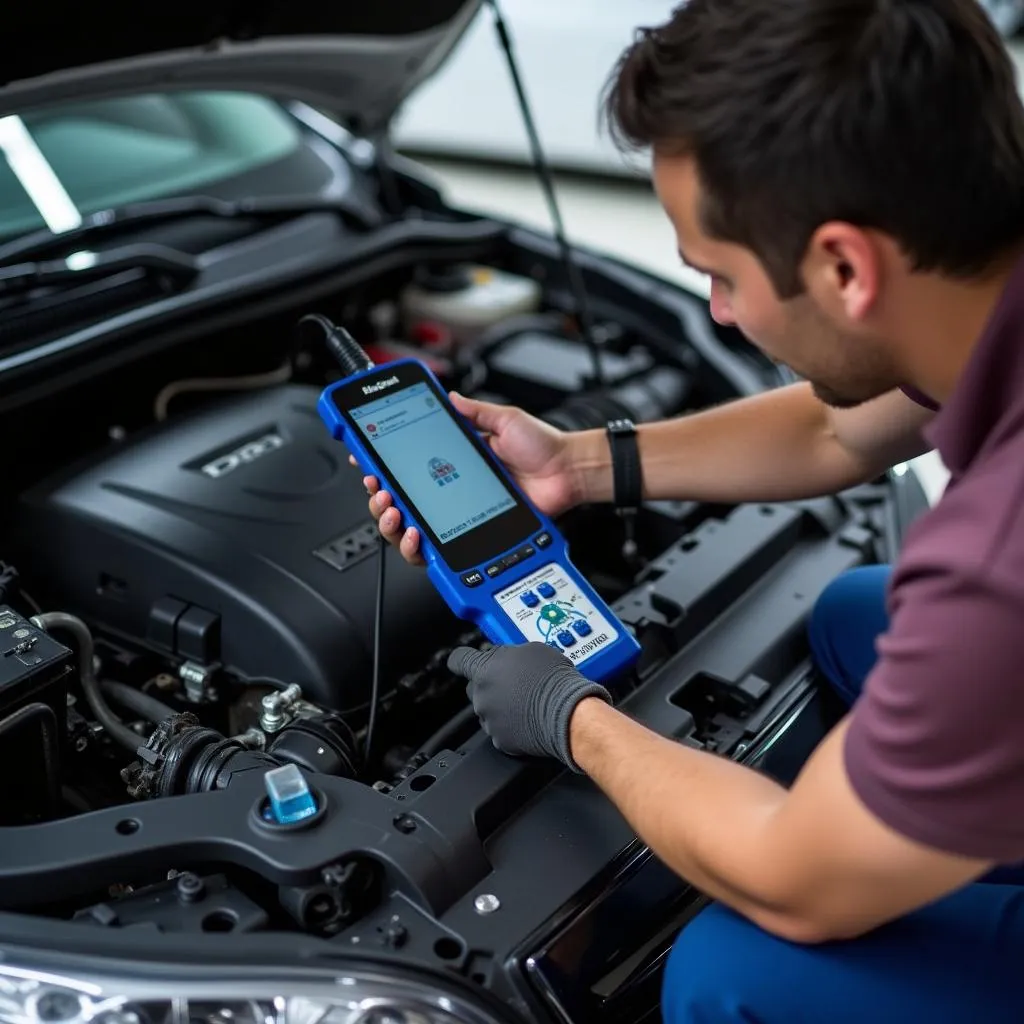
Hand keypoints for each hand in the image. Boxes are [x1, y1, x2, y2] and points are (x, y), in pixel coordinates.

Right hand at [354, 392, 581, 565]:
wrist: (568, 472)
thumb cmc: (544, 448)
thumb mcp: (506, 419)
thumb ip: (476, 411)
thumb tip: (449, 397)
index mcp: (453, 461)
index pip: (407, 466)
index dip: (381, 466)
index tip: (363, 460)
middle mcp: (450, 490)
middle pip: (399, 502)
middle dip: (379, 497)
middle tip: (379, 489)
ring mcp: (458, 515)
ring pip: (409, 530)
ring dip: (391, 523)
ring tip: (394, 512)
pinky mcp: (470, 535)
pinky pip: (437, 551)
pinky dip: (418, 548)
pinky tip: (416, 536)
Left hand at [447, 642, 610, 769]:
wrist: (568, 714)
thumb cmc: (553, 680)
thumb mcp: (532, 649)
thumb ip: (508, 653)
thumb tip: (506, 658)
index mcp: (485, 669)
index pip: (459, 660)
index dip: (462, 659)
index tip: (465, 661)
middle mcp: (481, 696)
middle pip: (474, 687)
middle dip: (489, 684)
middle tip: (512, 683)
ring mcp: (489, 720)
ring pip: (488, 709)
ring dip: (501, 705)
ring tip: (525, 702)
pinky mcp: (500, 741)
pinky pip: (501, 730)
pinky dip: (511, 725)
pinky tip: (527, 718)